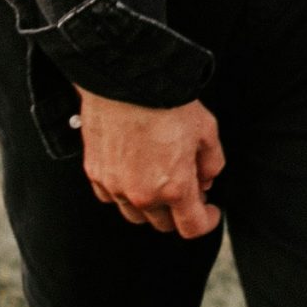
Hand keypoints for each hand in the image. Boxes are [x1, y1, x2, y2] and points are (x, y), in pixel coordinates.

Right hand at [75, 87, 224, 238]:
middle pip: (163, 224)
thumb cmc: (166, 101)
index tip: (210, 211)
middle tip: (188, 188)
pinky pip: (111, 197)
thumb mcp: (206, 129)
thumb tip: (206, 179)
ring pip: (135, 214)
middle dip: (179, 211)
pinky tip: (135, 172)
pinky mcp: (95, 173)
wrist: (126, 80)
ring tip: (160, 179)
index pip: (192, 227)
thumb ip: (211, 162)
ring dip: (151, 205)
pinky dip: (124, 192)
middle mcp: (142, 194)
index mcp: (174, 187)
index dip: (206, 221)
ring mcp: (115, 186)